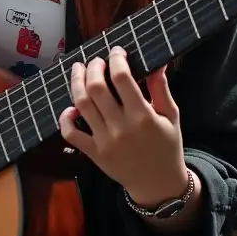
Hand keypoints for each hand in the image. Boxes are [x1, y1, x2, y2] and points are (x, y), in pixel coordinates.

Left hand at [58, 46, 189, 208]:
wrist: (158, 184)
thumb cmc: (167, 146)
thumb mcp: (170, 116)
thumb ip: (161, 88)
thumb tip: (157, 62)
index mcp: (143, 116)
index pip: (122, 78)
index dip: (116, 59)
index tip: (117, 51)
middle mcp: (121, 127)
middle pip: (96, 88)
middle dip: (93, 67)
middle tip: (96, 60)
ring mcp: (104, 141)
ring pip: (81, 104)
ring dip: (76, 83)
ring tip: (79, 70)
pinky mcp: (93, 153)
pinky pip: (71, 133)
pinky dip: (65, 118)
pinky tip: (71, 106)